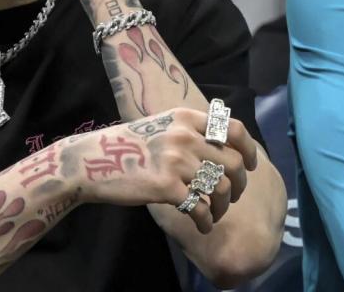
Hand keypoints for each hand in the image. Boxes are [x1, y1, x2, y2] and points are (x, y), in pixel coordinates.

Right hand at [64, 108, 258, 233]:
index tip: (251, 165)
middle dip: (238, 185)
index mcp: (185, 118)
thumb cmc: (125, 147)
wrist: (92, 161)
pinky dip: (206, 220)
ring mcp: (176, 160)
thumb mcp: (160, 126)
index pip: (233, 128)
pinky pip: (200, 208)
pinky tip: (201, 225)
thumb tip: (223, 149)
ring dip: (223, 207)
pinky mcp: (166, 186)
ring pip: (221, 188)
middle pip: (234, 163)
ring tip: (214, 214)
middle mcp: (184, 135)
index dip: (249, 149)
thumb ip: (188, 131)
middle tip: (230, 197)